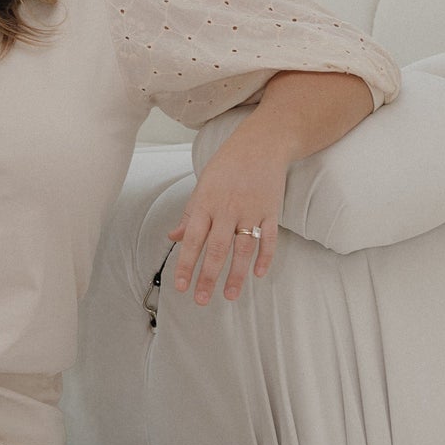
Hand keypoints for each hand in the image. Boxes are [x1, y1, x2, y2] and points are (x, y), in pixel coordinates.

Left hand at [165, 127, 287, 306]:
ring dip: (236, 274)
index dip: (185, 264)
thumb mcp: (202, 186)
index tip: (180, 286)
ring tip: (229, 295)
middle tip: (201, 300)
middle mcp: (227, 209)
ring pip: (242, 248)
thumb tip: (173, 237)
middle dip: (207, 277)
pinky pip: (269, 238)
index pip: (192, 239)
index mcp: (205, 203)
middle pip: (216, 249)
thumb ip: (190, 215)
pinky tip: (259, 274)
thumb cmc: (227, 165)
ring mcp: (250, 210)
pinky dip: (265, 257)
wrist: (261, 143)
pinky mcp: (271, 210)